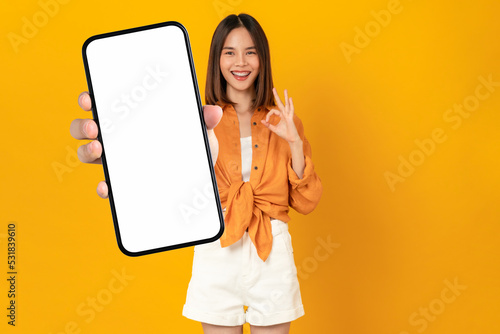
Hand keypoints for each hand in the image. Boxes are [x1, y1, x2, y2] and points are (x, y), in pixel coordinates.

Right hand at [70, 91, 221, 198]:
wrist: (198, 181)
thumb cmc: (193, 149)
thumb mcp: (200, 132)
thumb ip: (204, 121)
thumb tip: (214, 111)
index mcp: (133, 118)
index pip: (104, 104)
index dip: (90, 98)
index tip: (89, 98)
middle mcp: (119, 138)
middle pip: (87, 128)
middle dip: (83, 124)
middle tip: (95, 127)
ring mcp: (118, 161)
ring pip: (89, 153)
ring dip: (87, 150)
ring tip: (100, 149)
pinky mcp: (123, 184)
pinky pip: (106, 185)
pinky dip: (103, 186)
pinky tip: (107, 186)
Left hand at [261, 87, 300, 142]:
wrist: (291, 139)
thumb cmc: (284, 134)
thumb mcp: (274, 129)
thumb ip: (268, 125)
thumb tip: (261, 120)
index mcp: (281, 116)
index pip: (273, 111)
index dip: (268, 115)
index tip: (266, 121)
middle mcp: (285, 114)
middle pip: (280, 103)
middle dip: (277, 96)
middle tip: (273, 88)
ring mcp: (288, 115)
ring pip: (286, 104)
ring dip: (285, 97)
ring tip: (285, 89)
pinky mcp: (290, 118)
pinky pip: (291, 110)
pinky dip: (290, 104)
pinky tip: (290, 99)